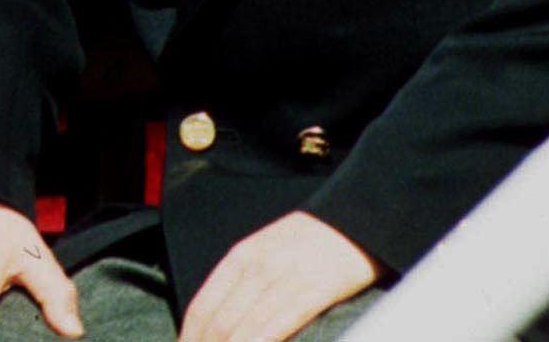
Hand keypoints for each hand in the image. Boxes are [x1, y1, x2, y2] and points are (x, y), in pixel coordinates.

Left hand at [177, 212, 381, 341]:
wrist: (357, 217)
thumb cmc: (313, 242)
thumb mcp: (267, 252)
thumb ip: (245, 281)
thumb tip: (222, 318)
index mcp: (240, 258)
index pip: (203, 306)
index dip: (190, 335)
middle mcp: (255, 267)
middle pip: (218, 321)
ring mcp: (283, 278)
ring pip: (243, 325)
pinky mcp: (314, 289)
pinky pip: (279, 321)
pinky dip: (261, 340)